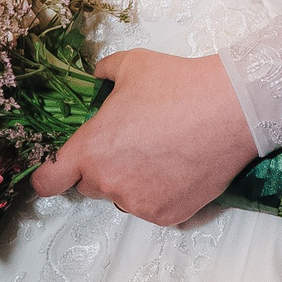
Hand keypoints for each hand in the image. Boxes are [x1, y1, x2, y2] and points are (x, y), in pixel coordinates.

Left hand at [30, 49, 256, 226]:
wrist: (233, 110)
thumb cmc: (180, 85)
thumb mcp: (131, 65)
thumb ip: (103, 75)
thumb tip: (97, 78)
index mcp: (91, 149)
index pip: (48, 181)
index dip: (47, 176)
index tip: (54, 171)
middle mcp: (109, 183)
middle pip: (89, 185)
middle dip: (103, 167)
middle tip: (131, 143)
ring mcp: (139, 203)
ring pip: (123, 196)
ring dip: (132, 182)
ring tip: (162, 153)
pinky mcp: (167, 216)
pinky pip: (152, 207)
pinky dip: (160, 193)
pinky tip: (179, 167)